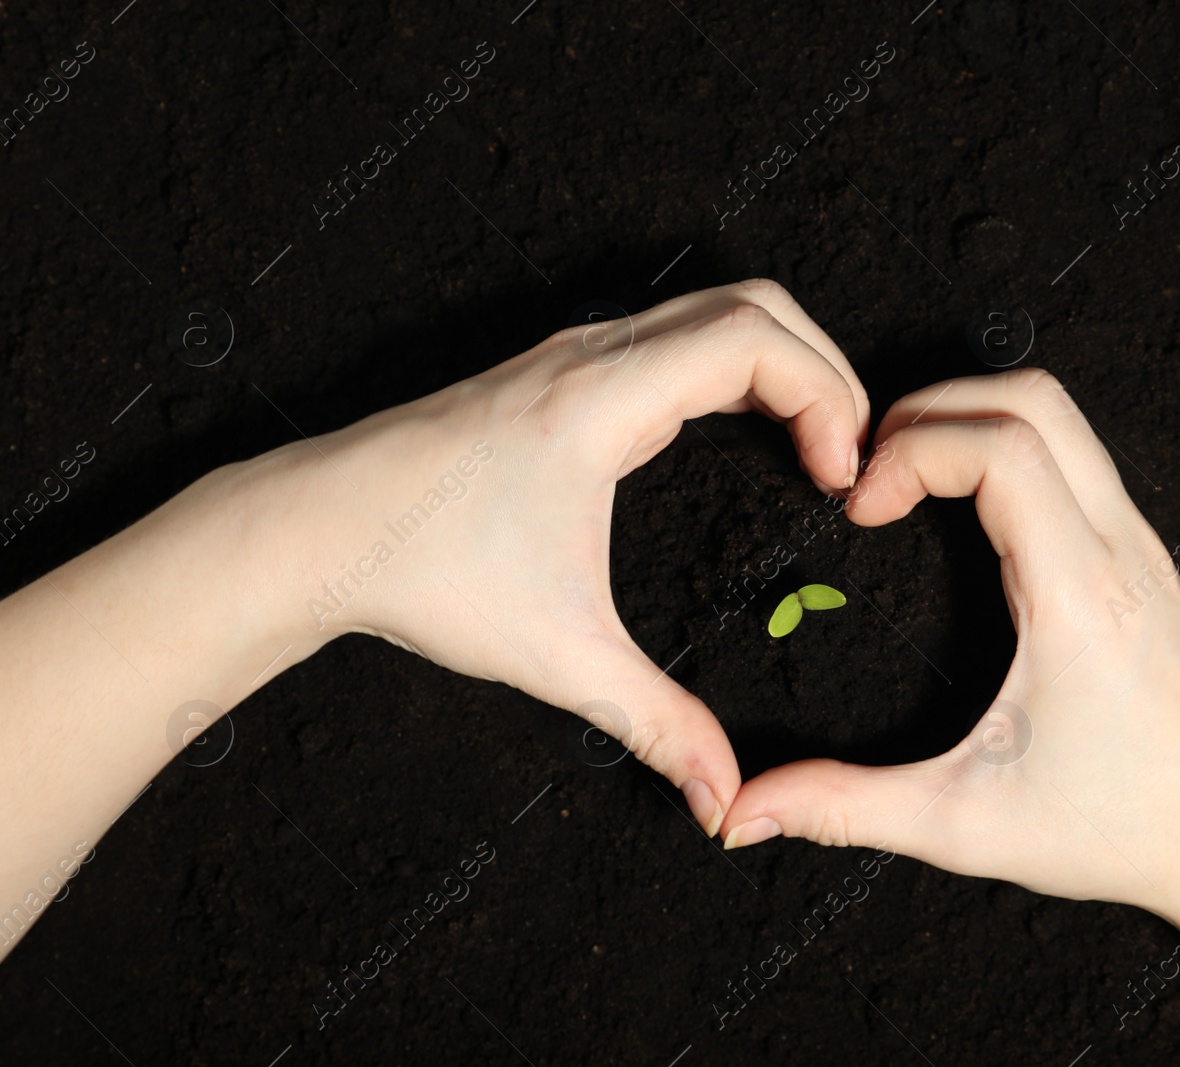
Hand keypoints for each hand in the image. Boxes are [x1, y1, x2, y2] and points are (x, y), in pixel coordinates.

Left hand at [278, 280, 868, 834]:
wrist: (314, 528)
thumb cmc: (421, 573)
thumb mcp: (558, 656)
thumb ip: (656, 725)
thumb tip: (723, 798)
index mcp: (601, 399)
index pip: (756, 340)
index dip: (827, 395)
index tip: (842, 475)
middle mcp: (592, 356)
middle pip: (751, 304)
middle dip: (824, 368)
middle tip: (850, 454)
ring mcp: (572, 355)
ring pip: (711, 310)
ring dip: (779, 363)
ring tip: (813, 444)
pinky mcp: (558, 373)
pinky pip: (673, 336)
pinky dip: (733, 367)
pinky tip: (740, 435)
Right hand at [719, 369, 1179, 922]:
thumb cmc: (1125, 829)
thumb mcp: (966, 824)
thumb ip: (846, 810)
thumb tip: (748, 809)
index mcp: (1079, 596)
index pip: (1001, 447)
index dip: (911, 450)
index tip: (863, 507)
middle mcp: (1119, 552)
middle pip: (1034, 400)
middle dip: (933, 407)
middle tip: (873, 468)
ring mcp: (1140, 548)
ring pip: (1064, 419)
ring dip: (974, 418)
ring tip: (907, 477)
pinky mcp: (1144, 560)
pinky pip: (1079, 459)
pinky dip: (1010, 448)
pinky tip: (966, 511)